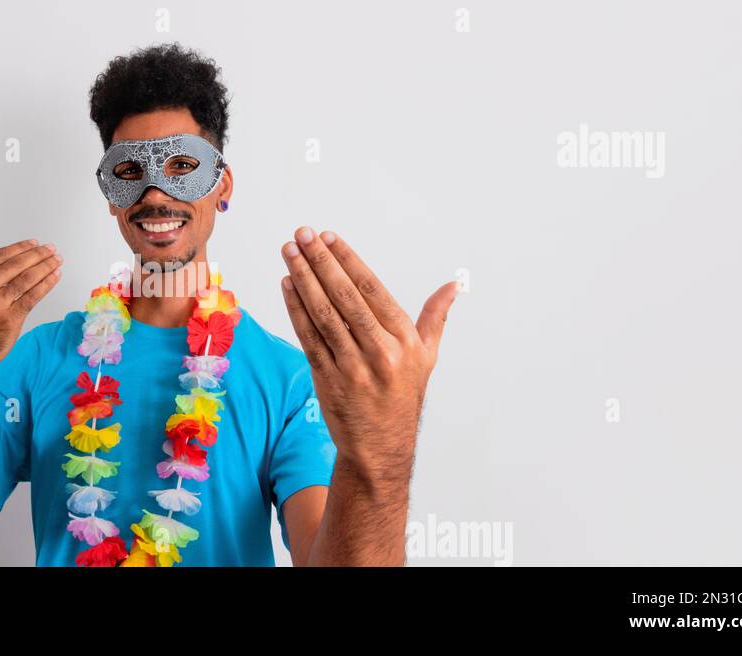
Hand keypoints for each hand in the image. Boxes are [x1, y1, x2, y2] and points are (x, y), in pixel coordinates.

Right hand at [0, 239, 61, 406]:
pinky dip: (46, 285)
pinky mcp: (10, 320)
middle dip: (37, 255)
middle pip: (15, 265)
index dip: (19, 248)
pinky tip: (54, 277)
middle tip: (51, 249)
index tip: (33, 244)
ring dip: (45, 267)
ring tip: (57, 261)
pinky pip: (32, 298)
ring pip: (26, 280)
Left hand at [278, 226, 456, 475]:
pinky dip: (296, 310)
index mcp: (405, 341)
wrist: (381, 448)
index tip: (329, 237)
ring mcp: (352, 367)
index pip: (372, 290)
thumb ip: (435, 317)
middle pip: (344, 297)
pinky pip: (309, 338)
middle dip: (320, 262)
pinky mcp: (328, 379)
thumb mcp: (427, 357)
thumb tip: (454, 285)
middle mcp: (380, 352)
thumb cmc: (402, 397)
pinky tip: (286, 286)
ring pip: (324, 314)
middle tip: (302, 235)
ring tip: (289, 253)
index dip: (348, 261)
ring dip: (302, 280)